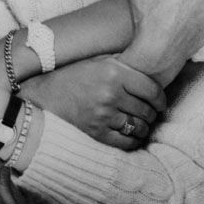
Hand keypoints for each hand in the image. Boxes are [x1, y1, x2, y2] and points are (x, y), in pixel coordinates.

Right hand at [20, 56, 165, 149]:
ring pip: (139, 127)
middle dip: (153, 113)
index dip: (161, 99)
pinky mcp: (96, 133)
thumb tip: (149, 64)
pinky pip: (126, 142)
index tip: (160, 102)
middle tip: (151, 113)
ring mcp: (103, 116)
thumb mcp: (97, 60)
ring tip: (142, 123)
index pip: (152, 90)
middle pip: (147, 110)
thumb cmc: (72, 75)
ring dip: (144, 127)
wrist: (42, 95)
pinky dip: (133, 140)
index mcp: (113, 72)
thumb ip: (122, 63)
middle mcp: (110, 94)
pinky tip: (132, 135)